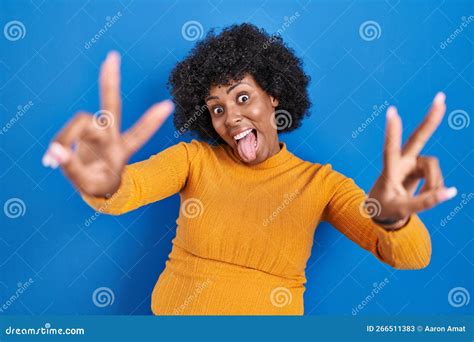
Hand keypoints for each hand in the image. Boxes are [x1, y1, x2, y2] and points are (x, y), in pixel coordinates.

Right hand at [42, 51, 173, 196]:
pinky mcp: (84, 131)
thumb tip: (54, 151)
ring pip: (80, 121)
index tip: (168, 105)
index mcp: (121, 150)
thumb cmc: (98, 183)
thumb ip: (71, 168)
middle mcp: (111, 136)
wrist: (96, 184)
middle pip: (111, 105)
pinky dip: (58, 144)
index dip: (151, 121)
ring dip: (65, 138)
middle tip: (113, 55)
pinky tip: (50, 160)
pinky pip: (67, 132)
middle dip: (110, 81)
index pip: (139, 134)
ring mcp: (97, 131)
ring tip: (52, 160)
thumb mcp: (88, 184)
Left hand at [367, 92, 456, 228]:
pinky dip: (435, 187)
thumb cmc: (387, 207)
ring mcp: (411, 162)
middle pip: (417, 138)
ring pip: (433, 166)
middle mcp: (401, 161)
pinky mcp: (419, 166)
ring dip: (434, 183)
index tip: (392, 112)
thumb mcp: (403, 209)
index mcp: (389, 171)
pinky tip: (426, 194)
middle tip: (441, 97)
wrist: (382, 209)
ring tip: (425, 198)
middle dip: (430, 119)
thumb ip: (426, 202)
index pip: (390, 149)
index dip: (392, 132)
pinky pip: (436, 175)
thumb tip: (452, 192)